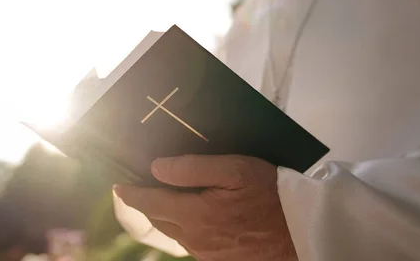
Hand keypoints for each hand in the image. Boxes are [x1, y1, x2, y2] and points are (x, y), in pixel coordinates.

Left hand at [114, 155, 296, 260]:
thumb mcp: (235, 169)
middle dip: (147, 203)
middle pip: (159, 219)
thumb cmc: (270, 194)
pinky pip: (192, 241)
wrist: (302, 232)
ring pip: (175, 232)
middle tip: (140, 186)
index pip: (150, 202)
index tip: (118, 185)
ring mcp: (207, 253)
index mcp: (195, 214)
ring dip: (166, 215)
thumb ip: (193, 168)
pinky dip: (185, 226)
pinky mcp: (219, 260)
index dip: (131, 193)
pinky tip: (194, 214)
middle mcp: (195, 238)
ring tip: (164, 197)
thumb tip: (156, 167)